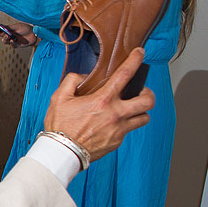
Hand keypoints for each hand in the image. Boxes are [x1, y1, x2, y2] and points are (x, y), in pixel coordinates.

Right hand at [0, 21, 37, 47]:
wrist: (34, 34)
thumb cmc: (25, 29)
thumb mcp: (17, 26)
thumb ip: (9, 27)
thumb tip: (0, 26)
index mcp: (6, 29)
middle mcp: (7, 35)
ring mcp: (11, 40)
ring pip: (4, 41)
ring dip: (4, 38)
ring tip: (7, 35)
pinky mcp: (16, 45)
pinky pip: (12, 45)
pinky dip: (11, 43)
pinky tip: (12, 40)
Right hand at [44, 47, 154, 161]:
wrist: (62, 152)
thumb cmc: (60, 127)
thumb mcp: (58, 98)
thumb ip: (71, 81)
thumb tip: (82, 77)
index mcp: (103, 100)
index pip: (125, 75)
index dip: (135, 61)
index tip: (140, 54)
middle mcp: (115, 114)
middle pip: (148, 101)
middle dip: (148, 93)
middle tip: (141, 92)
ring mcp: (119, 129)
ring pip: (144, 117)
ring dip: (140, 111)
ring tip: (131, 109)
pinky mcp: (117, 141)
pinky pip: (129, 130)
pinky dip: (125, 125)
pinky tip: (113, 124)